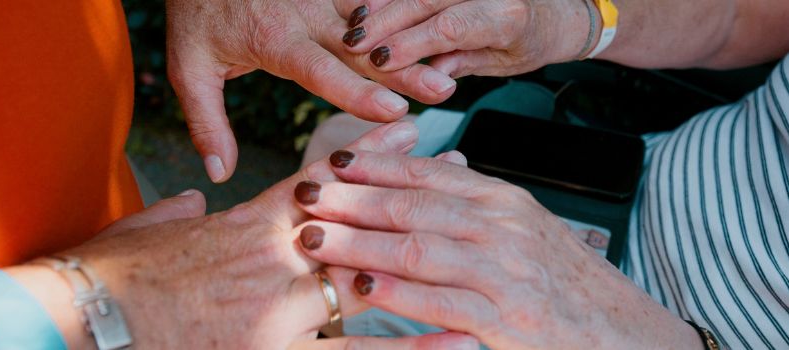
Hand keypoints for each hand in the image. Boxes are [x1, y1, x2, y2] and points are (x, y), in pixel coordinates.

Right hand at [65, 123, 477, 348]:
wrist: (82, 321)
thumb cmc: (114, 275)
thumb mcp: (151, 229)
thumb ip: (184, 210)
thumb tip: (198, 195)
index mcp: (245, 224)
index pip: (320, 181)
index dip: (369, 157)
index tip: (407, 135)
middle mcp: (272, 261)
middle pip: (358, 224)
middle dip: (413, 199)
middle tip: (460, 179)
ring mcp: (278, 311)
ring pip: (365, 287)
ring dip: (423, 272)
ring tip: (475, 262)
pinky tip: (452, 346)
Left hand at [166, 0, 456, 182]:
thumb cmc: (196, 15)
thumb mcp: (188, 69)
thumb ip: (206, 122)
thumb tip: (220, 174)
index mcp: (275, 41)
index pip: (323, 70)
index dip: (359, 92)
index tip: (395, 110)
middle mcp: (305, 17)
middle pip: (362, 50)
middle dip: (405, 70)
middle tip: (442, 90)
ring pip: (375, 24)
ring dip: (411, 43)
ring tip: (447, 63)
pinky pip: (367, 1)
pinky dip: (398, 17)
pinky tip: (429, 32)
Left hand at [292, 150, 701, 348]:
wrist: (623, 333)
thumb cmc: (565, 281)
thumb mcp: (524, 226)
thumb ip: (477, 200)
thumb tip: (439, 166)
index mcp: (502, 199)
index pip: (428, 171)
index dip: (375, 164)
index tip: (333, 160)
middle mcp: (502, 226)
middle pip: (412, 204)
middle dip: (352, 197)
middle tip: (305, 194)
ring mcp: (505, 272)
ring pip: (418, 248)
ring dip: (360, 243)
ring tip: (316, 239)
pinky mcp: (507, 319)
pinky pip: (441, 302)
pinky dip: (397, 294)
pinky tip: (361, 289)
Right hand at [337, 0, 592, 77]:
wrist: (559, 10)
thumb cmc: (532, 40)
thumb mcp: (504, 63)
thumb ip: (463, 63)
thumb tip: (426, 71)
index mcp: (508, 16)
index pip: (450, 28)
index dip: (410, 43)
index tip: (378, 60)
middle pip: (427, 1)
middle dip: (386, 21)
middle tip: (351, 42)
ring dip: (385, 5)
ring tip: (354, 24)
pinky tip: (370, 7)